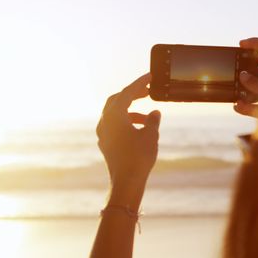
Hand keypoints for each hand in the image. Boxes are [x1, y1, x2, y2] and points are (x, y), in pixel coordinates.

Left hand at [96, 74, 160, 207]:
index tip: (150, 76)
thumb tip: (154, 112)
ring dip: (130, 110)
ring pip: (114, 113)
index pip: (127, 92)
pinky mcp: (105, 143)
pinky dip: (126, 121)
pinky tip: (138, 128)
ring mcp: (102, 133)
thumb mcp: (150, 135)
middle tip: (147, 91)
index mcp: (114, 115)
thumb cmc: (138, 157)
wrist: (126, 182)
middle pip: (117, 100)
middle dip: (132, 94)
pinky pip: (114, 125)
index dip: (140, 83)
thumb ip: (152, 120)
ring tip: (147, 116)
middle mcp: (104, 121)